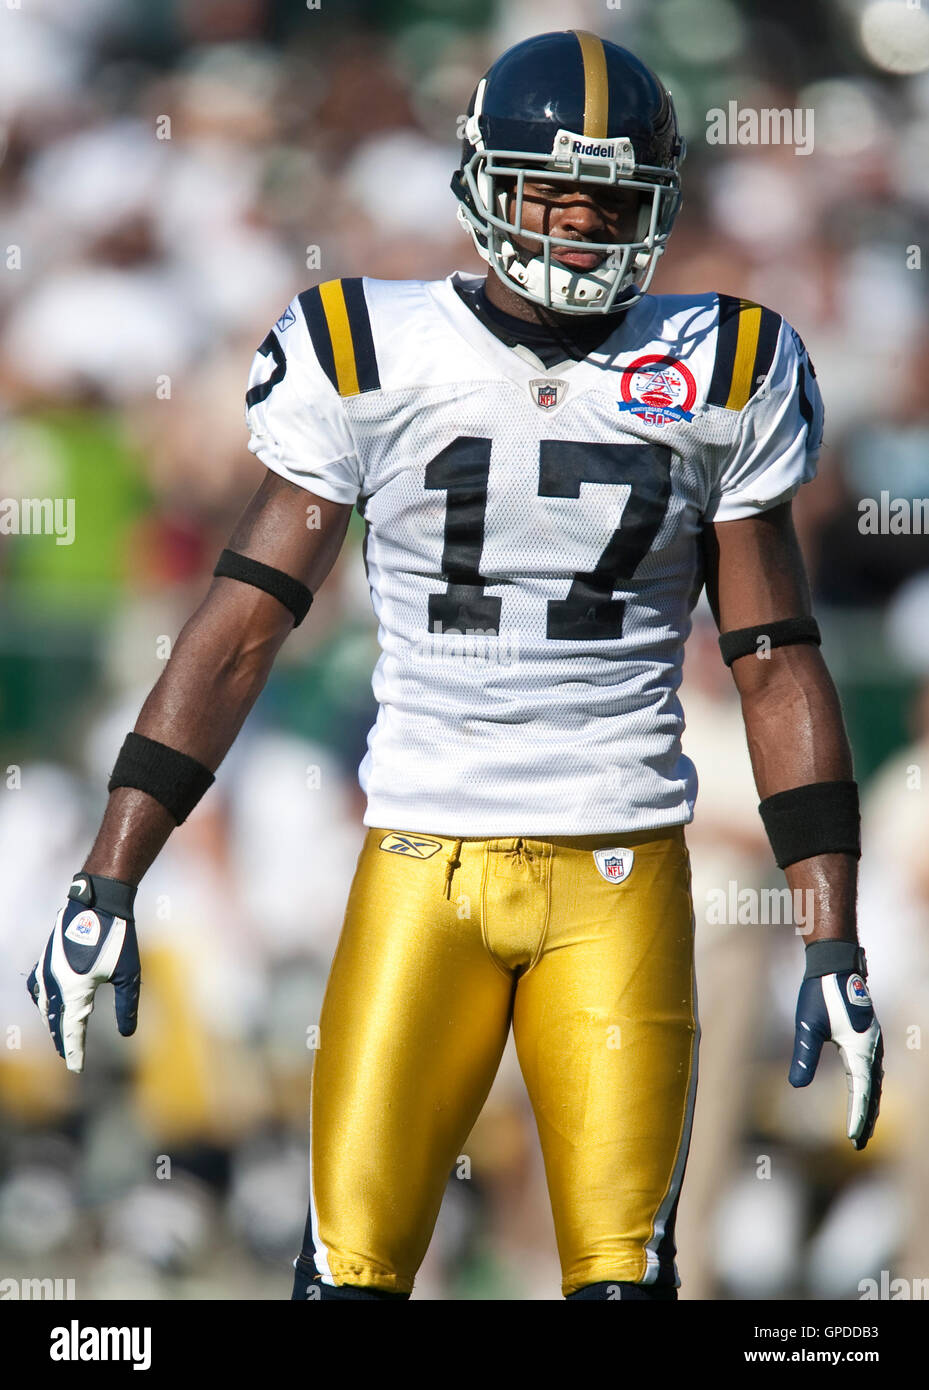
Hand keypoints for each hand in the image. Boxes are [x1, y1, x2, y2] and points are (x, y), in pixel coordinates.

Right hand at [27, 873, 139, 1073]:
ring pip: (44, 1005)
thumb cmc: (117, 936)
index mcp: (74, 990)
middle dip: (62, 1040)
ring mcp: (47, 969)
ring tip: (61, 1034)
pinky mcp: (46, 957)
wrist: (99, 901)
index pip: (72, 1030)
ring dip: (51, 1022)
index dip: (74, 1052)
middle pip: (55, 1021)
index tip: (77, 1070)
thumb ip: (127, 1006)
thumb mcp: (129, 974)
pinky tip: (49, 1002)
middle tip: (70, 1057)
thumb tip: (127, 1033)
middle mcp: (55, 983)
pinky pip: (37, 986)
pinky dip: (42, 1001)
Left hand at [789, 954, 882, 1150]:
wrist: (834, 964)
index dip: (857, 1117)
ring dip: (870, 1104)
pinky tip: (863, 1094)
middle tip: (858, 1143)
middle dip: (867, 1118)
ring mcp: (872, 1042)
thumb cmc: (820, 993)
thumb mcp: (807, 1026)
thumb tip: (796, 1085)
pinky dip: (869, 1088)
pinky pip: (871, 1069)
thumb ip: (804, 1056)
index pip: (861, 1092)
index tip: (852, 1139)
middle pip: (872, 1092)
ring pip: (874, 1081)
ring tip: (862, 1127)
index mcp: (860, 1049)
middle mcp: (872, 1048)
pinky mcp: (867, 1037)